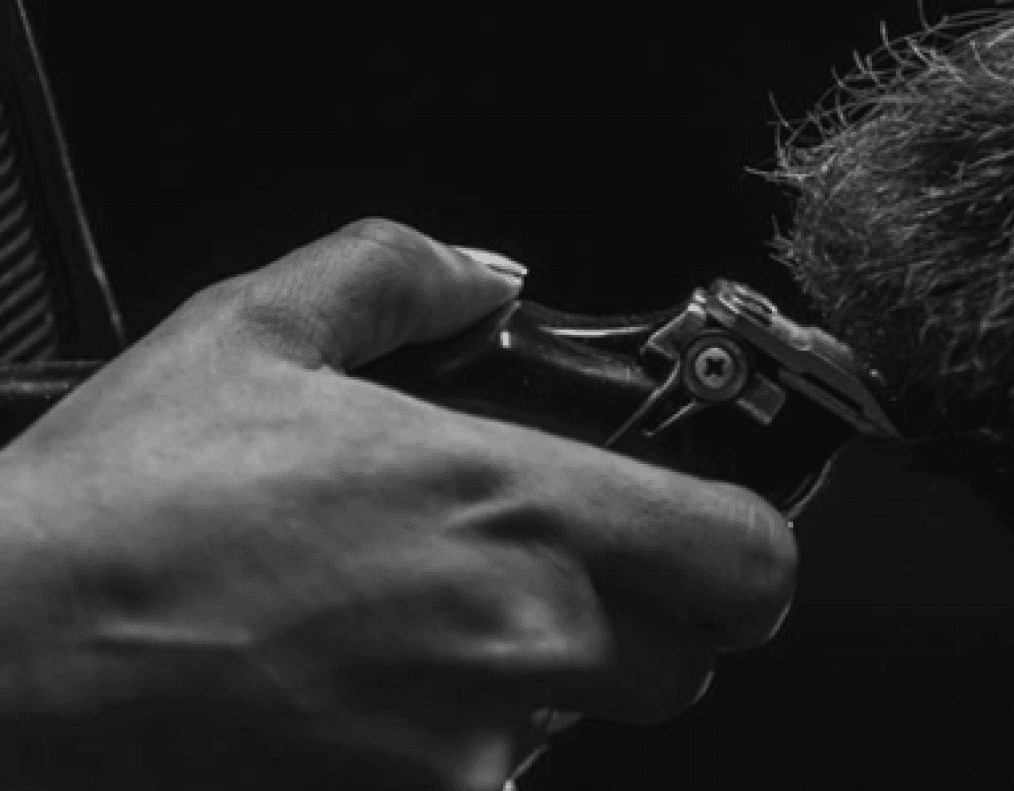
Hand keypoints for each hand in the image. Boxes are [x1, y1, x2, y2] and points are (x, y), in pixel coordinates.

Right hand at [0, 219, 795, 789]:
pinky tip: (374, 688)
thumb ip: (401, 274)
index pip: (745, 557)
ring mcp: (472, 741)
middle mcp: (520, 633)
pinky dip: (464, 742)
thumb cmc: (125, 501)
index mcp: (512, 500)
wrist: (10, 646)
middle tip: (569, 576)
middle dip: (651, 620)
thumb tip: (491, 274)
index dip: (751, 548)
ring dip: (552, 681)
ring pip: (589, 724)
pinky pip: (496, 780)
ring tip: (432, 626)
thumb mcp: (258, 326)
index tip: (722, 534)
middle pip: (688, 659)